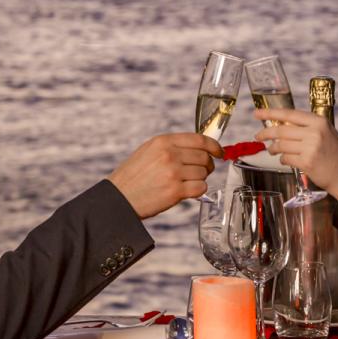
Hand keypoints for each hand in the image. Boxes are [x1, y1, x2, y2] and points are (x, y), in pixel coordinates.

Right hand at [107, 133, 222, 217]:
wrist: (118, 198)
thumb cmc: (134, 176)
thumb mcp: (149, 151)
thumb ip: (172, 146)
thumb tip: (200, 147)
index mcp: (163, 141)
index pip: (200, 139)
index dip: (214, 146)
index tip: (219, 152)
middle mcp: (169, 154)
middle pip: (204, 157)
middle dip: (206, 166)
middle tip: (199, 172)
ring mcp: (173, 173)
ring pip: (203, 173)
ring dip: (199, 179)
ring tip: (184, 183)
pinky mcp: (175, 191)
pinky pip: (200, 188)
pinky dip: (197, 191)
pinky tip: (186, 192)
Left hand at [252, 108, 337, 198]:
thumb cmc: (336, 154)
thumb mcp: (326, 132)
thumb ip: (307, 127)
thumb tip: (282, 124)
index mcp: (319, 121)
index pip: (289, 113)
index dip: (270, 113)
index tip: (257, 113)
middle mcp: (314, 132)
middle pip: (281, 130)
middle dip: (266, 133)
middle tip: (258, 136)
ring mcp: (310, 148)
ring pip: (281, 145)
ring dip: (273, 148)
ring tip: (272, 150)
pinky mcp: (307, 163)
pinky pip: (285, 158)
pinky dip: (282, 159)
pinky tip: (284, 159)